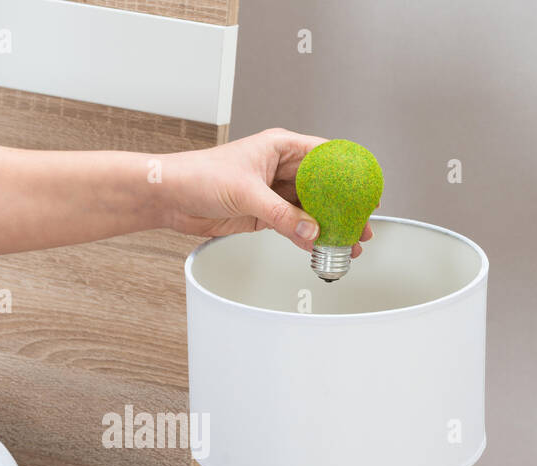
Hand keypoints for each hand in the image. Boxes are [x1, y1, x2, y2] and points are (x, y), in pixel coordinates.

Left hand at [161, 128, 374, 254]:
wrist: (170, 196)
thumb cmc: (198, 175)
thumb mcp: (246, 193)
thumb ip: (280, 214)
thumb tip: (310, 229)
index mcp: (280, 147)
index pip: (326, 156)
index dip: (349, 173)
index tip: (365, 191)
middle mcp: (279, 168)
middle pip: (323, 186)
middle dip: (343, 206)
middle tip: (362, 224)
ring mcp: (272, 192)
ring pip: (309, 209)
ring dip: (327, 226)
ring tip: (348, 242)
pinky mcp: (263, 214)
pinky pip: (293, 225)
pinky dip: (306, 237)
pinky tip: (319, 247)